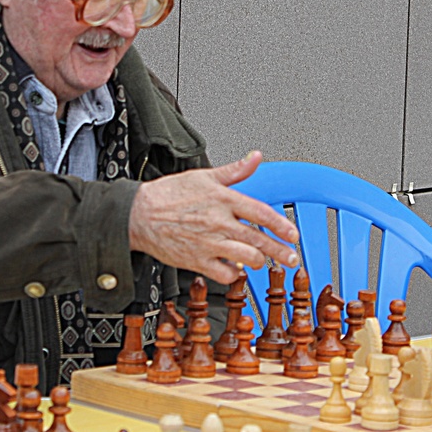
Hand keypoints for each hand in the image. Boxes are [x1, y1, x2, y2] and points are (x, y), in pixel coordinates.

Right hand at [128, 151, 299, 283]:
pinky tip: (236, 269)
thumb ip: (235, 170)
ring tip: (263, 261)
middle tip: (292, 257)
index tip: (293, 234)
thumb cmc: (168, 194)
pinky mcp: (197, 261)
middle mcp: (218, 222)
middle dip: (280, 251)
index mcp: (223, 200)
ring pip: (246, 258)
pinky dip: (234, 274)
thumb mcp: (204, 176)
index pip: (261, 213)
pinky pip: (224, 274)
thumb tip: (255, 157)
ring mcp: (208, 243)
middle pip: (259, 239)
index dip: (281, 225)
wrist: (138, 214)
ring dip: (259, 262)